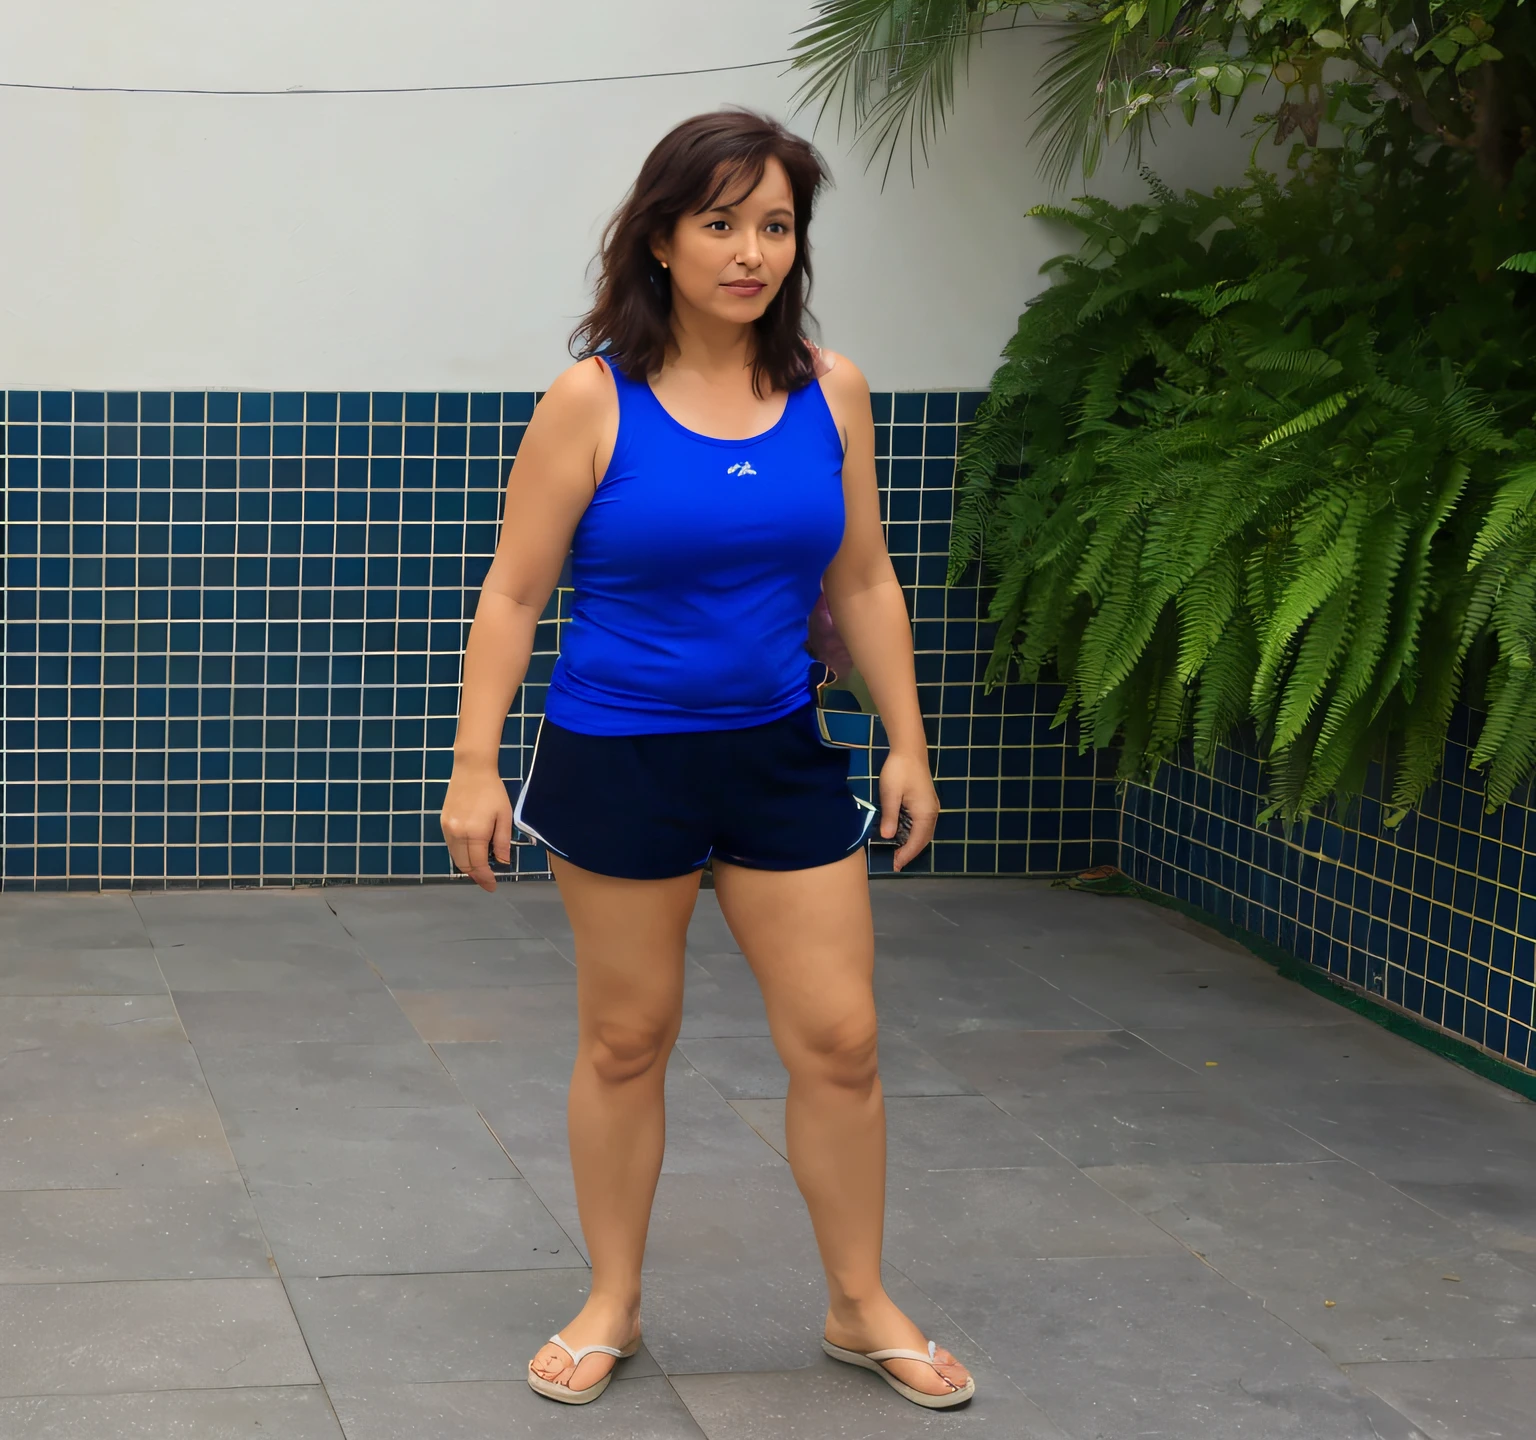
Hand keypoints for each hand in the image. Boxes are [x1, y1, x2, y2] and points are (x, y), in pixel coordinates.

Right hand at [440, 760, 512, 891]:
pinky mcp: (443, 823)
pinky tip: (471, 853)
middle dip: (476, 876)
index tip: (492, 886)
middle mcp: (457, 834)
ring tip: (480, 870)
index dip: (486, 878)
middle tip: (487, 881)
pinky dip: (460, 854)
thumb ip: (502, 842)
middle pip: (464, 865)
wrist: (472, 770)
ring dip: (467, 866)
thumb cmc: (493, 792)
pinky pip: (451, 846)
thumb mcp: (504, 816)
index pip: (479, 865)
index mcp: (475, 833)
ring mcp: (447, 829)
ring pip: (455, 857)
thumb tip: (503, 863)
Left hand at [877, 749, 937, 871]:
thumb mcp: (890, 794)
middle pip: (923, 839)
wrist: (909, 750)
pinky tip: (901, 835)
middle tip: (894, 863)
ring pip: (923, 832)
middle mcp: (931, 812)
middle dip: (909, 852)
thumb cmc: (898, 770)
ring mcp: (930, 807)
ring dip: (911, 843)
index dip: (906, 854)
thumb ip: (890, 816)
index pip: (917, 841)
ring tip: (896, 852)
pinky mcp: (926, 802)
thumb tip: (887, 837)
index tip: (894, 865)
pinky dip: (912, 833)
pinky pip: (921, 824)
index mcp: (925, 813)